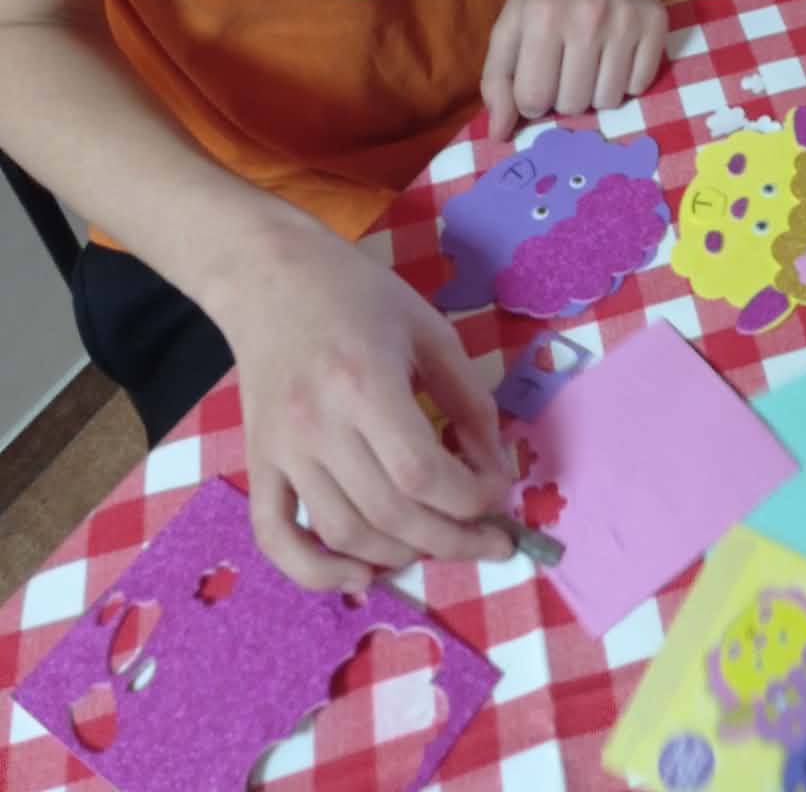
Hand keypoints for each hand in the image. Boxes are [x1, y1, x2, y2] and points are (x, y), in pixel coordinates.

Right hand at [210, 220, 514, 592]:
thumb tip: (493, 467)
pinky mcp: (257, 464)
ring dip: (400, 555)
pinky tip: (361, 577)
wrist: (270, 276)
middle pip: (390, 514)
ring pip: (343, 533)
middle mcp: (318, 426)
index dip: (471, 499)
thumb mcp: (429, 330)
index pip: (422, 473)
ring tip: (439, 543)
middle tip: (491, 541)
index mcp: (365, 383)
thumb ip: (467, 398)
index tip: (500, 493)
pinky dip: (316, 572)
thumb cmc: (358, 295)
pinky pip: (276, 537)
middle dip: (453, 540)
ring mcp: (282, 451)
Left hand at [481, 0, 665, 134]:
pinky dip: (625, 80)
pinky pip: (639, 86)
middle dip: (563, 95)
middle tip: (564, 66)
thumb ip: (497, 81)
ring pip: (607, 101)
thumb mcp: (510, 23)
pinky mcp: (657, 23)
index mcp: (541, 15)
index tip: (537, 76)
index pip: (532, 100)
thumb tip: (498, 135)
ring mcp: (626, 20)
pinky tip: (615, 54)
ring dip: (594, 92)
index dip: (531, 97)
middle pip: (571, 105)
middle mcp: (587, 17)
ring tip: (589, 62)